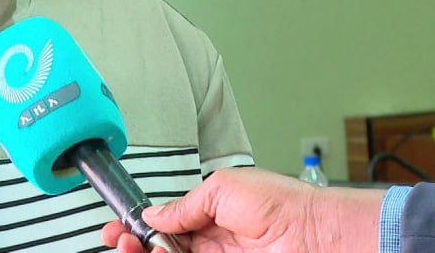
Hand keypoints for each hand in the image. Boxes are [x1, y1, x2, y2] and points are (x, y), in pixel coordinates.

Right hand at [100, 167, 384, 252]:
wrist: (315, 234)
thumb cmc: (283, 204)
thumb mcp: (223, 187)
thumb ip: (185, 204)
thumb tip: (154, 213)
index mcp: (210, 213)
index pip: (165, 222)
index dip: (140, 225)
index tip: (120, 226)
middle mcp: (210, 241)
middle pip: (161, 246)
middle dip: (134, 242)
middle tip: (119, 239)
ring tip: (133, 247)